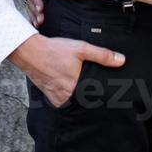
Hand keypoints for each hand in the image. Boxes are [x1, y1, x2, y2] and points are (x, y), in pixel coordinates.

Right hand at [8, 33, 124, 107]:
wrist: (30, 52)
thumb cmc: (54, 50)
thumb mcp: (81, 48)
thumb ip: (102, 55)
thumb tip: (121, 60)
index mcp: (75, 87)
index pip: (94, 98)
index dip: (101, 96)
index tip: (109, 94)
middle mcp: (66, 96)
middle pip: (84, 101)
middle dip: (91, 96)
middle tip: (96, 87)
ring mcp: (56, 98)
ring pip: (74, 102)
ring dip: (79, 96)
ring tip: (84, 87)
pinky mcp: (50, 97)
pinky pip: (64, 101)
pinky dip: (69, 96)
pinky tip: (72, 87)